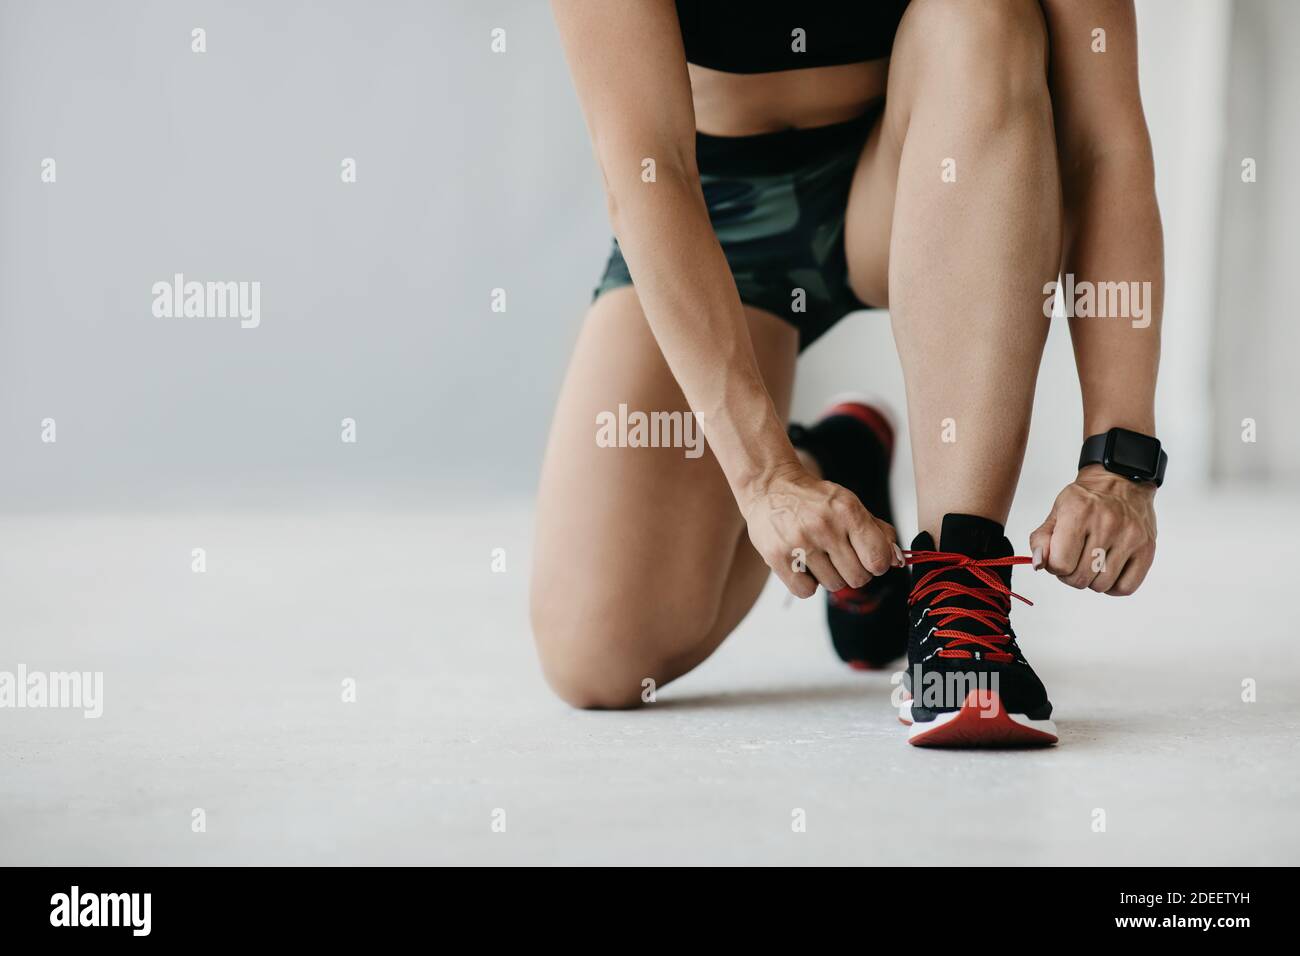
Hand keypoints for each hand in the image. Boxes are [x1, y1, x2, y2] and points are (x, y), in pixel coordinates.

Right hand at [741, 460, 902, 598]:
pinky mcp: (778, 556)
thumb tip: (897, 560)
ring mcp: (799, 542)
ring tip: (818, 556)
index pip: (878, 559)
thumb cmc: (814, 500)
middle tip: (840, 556)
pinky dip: (807, 583)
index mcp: (847, 510)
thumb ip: (877, 531)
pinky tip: (802, 564)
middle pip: (858, 578)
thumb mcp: (848, 505)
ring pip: (833, 585)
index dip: (877, 564)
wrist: (770, 487)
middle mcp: (824, 526)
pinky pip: (806, 591)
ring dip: (829, 576)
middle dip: (853, 571)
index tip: (868, 558)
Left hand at [1029, 465, 1157, 594]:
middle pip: (1080, 578)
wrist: (1122, 481)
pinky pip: (1126, 587)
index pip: (1061, 563)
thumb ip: (1041, 539)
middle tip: (1074, 560)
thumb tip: (1039, 564)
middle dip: (1070, 575)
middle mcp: (1107, 524)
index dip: (1054, 566)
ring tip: (1092, 562)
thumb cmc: (1086, 499)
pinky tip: (1108, 570)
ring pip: (1101, 586)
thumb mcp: (1057, 511)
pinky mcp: (1147, 549)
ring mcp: (1130, 537)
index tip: (1058, 557)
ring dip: (1092, 580)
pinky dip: (1113, 586)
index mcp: (1079, 512)